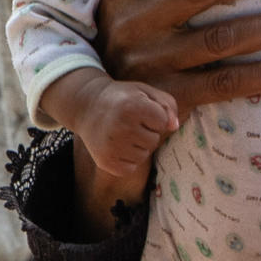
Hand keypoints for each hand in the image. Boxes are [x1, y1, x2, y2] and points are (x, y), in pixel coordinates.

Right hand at [68, 78, 183, 180]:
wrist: (86, 106)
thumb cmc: (122, 98)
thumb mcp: (145, 92)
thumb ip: (167, 105)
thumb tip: (174, 127)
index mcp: (132, 106)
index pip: (162, 122)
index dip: (154, 116)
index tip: (139, 110)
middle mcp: (121, 127)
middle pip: (153, 141)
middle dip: (146, 132)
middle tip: (128, 122)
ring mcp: (112, 146)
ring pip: (143, 155)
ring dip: (137, 146)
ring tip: (122, 133)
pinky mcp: (105, 161)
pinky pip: (130, 168)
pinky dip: (127, 160)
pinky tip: (117, 146)